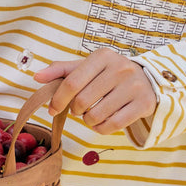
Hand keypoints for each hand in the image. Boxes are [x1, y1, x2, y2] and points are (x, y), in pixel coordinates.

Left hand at [33, 48, 156, 134]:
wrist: (147, 80)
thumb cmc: (110, 74)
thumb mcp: (88, 67)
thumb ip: (62, 71)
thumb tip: (37, 77)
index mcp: (103, 56)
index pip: (71, 82)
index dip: (57, 99)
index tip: (52, 109)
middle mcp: (120, 68)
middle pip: (82, 101)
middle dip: (75, 110)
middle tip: (79, 109)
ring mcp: (134, 86)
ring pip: (96, 116)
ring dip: (88, 121)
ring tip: (92, 114)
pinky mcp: (144, 104)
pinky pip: (113, 125)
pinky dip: (101, 128)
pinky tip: (102, 123)